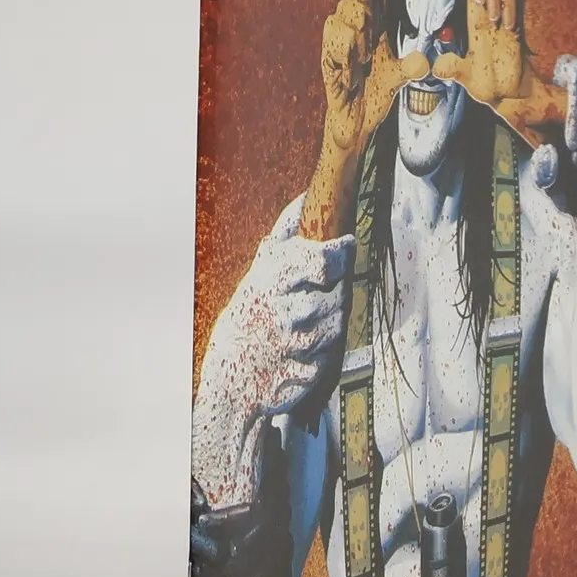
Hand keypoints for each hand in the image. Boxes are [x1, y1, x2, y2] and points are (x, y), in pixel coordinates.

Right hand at [193, 219, 352, 499]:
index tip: (345, 245)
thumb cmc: (250, 316)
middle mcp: (281, 311)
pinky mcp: (306, 374)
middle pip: (336, 294)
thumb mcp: (259, 272)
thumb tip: (305, 196)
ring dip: (328, 324)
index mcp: (269, 281)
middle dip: (331, 295)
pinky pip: (332, 355)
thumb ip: (284, 235)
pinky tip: (300, 351)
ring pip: (337, 324)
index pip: (319, 260)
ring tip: (302, 327)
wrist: (231, 380)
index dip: (337, 252)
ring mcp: (294, 345)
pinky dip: (321, 353)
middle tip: (314, 299)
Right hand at [318, 0, 416, 158]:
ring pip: (348, 14)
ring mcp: (337, 31)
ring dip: (359, 38)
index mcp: (375, 14)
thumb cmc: (375, 96)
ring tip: (362, 60)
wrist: (351, 125)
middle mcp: (355, 16)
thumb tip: (425, 58)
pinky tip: (351, 66)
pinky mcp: (326, 49)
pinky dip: (347, 52)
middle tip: (371, 48)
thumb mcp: (401, 77)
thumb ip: (412, 66)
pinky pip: (337, 37)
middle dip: (368, 15)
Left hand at [433, 0, 563, 140]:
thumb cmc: (486, 84)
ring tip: (494, 20)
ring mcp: (505, 2)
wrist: (508, 97)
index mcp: (473, 3)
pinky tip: (505, 21)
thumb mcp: (458, 72)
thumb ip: (448, 66)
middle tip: (482, 6)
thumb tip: (435, 64)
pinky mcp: (518, 10)